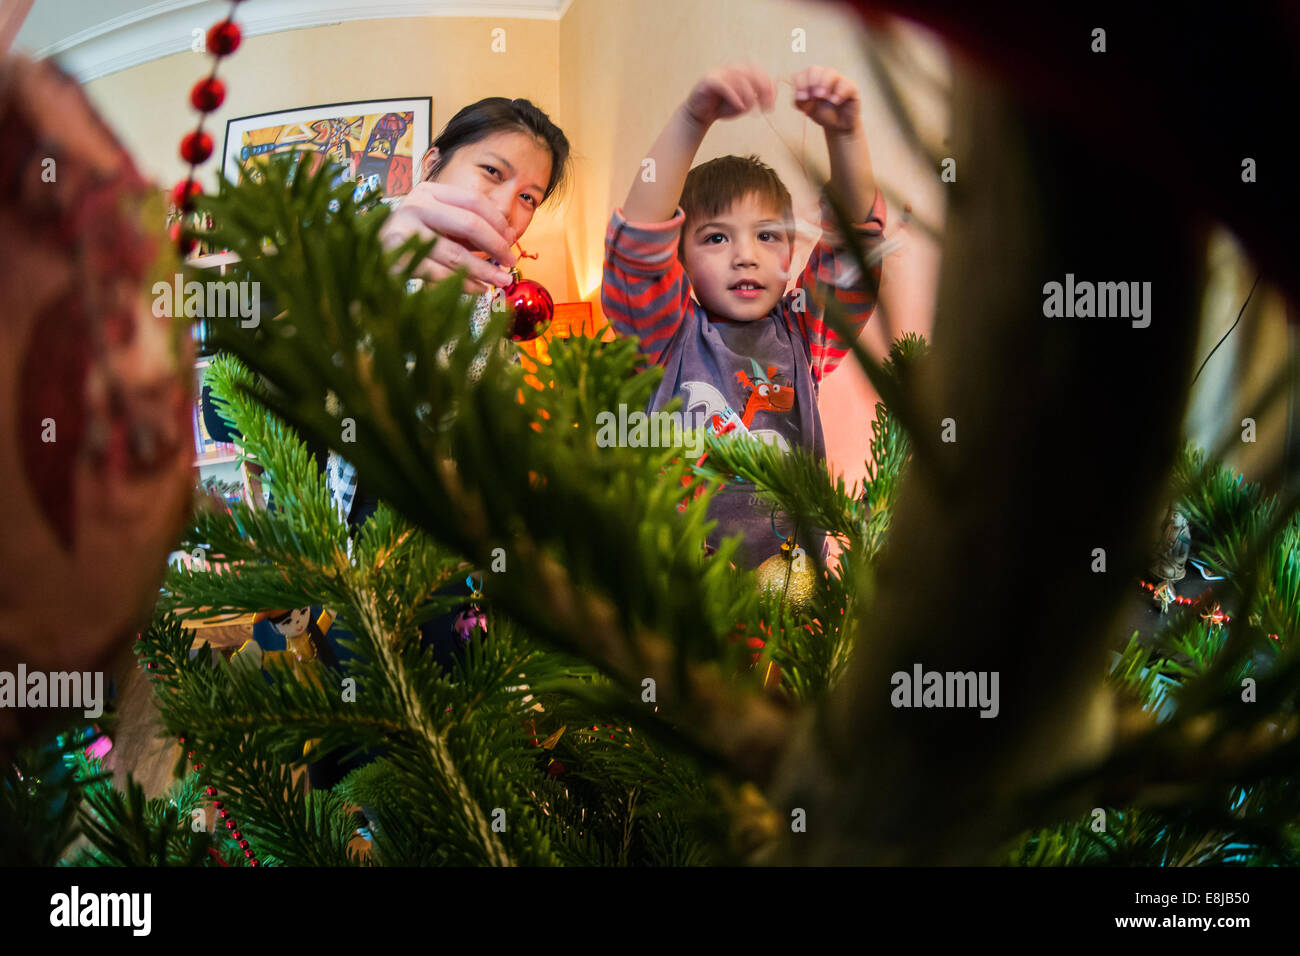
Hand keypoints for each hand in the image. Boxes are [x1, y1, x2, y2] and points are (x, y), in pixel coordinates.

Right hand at [378, 181, 517, 293]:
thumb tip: (506, 239)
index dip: (498, 222)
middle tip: (510, 262)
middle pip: (469, 224)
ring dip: (483, 270)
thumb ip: (466, 226)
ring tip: (500, 281)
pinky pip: (439, 274)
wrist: (365, 248)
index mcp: (429, 191)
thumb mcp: (438, 221)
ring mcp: (404, 231)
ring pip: (455, 254)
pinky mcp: (396, 259)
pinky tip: (478, 289)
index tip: (512, 240)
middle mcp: (415, 206)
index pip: (474, 202)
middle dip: (496, 246)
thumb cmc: (411, 235)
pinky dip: (463, 284)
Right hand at [683, 64, 775, 127]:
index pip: (759, 71)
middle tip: (766, 108)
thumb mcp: (746, 102)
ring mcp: (719, 73)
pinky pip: (724, 86)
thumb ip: (759, 93)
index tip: (772, 104)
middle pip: (751, 73)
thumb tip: (776, 82)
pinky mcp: (708, 81)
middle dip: (762, 90)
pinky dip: (734, 96)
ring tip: (752, 110)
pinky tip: (740, 107)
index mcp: (740, 70)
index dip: (769, 86)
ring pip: (739, 79)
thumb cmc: (723, 107)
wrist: (700, 115)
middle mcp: (730, 68)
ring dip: (749, 96)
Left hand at [792, 66, 860, 133]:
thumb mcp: (807, 109)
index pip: (800, 75)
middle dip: (811, 82)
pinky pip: (845, 83)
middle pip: (813, 69)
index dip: (800, 85)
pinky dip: (839, 92)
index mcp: (810, 80)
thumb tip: (802, 96)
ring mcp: (838, 79)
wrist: (838, 125)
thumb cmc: (822, 114)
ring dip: (824, 83)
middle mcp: (823, 76)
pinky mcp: (851, 86)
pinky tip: (836, 101)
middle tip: (814, 97)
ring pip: (830, 72)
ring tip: (823, 97)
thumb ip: (801, 102)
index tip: (803, 98)